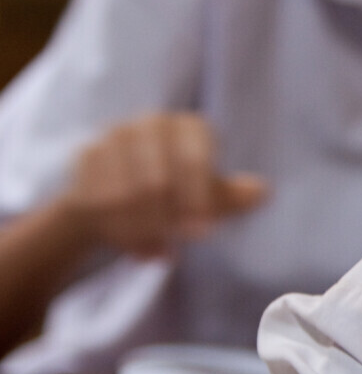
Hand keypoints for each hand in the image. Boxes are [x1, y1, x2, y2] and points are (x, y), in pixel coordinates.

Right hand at [61, 112, 266, 257]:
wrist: (124, 197)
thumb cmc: (181, 193)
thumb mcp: (212, 197)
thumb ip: (232, 196)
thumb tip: (262, 192)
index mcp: (189, 127)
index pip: (193, 160)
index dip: (198, 199)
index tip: (203, 232)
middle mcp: (151, 123)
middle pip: (156, 181)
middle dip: (169, 219)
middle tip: (182, 242)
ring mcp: (115, 136)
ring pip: (124, 195)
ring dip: (144, 230)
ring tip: (163, 250)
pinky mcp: (87, 155)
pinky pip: (97, 201)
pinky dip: (120, 232)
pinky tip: (140, 249)